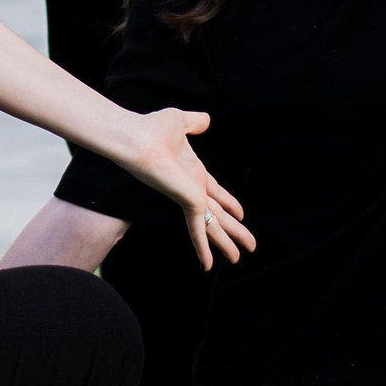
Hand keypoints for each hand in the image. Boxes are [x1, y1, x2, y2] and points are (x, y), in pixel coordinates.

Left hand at [122, 107, 254, 270]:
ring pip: (214, 226)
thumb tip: (206, 119)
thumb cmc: (151, 128)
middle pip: (219, 214)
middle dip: (235, 230)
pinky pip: (199, 230)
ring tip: (239, 259)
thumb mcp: (180, 121)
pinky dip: (204, 249)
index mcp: (193, 171)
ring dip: (227, 243)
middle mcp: (192, 188)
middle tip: (250, 245)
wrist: (136, 137)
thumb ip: (194, 122)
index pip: (216, 192)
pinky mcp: (187, 203)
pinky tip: (207, 265)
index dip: (230, 203)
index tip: (242, 214)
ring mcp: (190, 198)